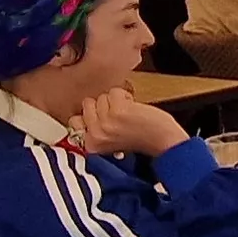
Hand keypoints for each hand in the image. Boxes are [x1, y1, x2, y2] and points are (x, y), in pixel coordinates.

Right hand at [73, 90, 190, 157]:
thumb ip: (94, 129)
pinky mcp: (118, 111)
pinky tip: (134, 109)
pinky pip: (115, 92)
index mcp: (90, 144)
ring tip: (128, 114)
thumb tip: (83, 113)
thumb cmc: (141, 141)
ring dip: (116, 101)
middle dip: (104, 106)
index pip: (74, 120)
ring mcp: (105, 122)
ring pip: (102, 96)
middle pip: (88, 103)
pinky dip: (126, 96)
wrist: (163, 142)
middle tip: (119, 118)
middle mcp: (95, 134)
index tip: (102, 119)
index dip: (90, 114)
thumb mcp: (108, 141)